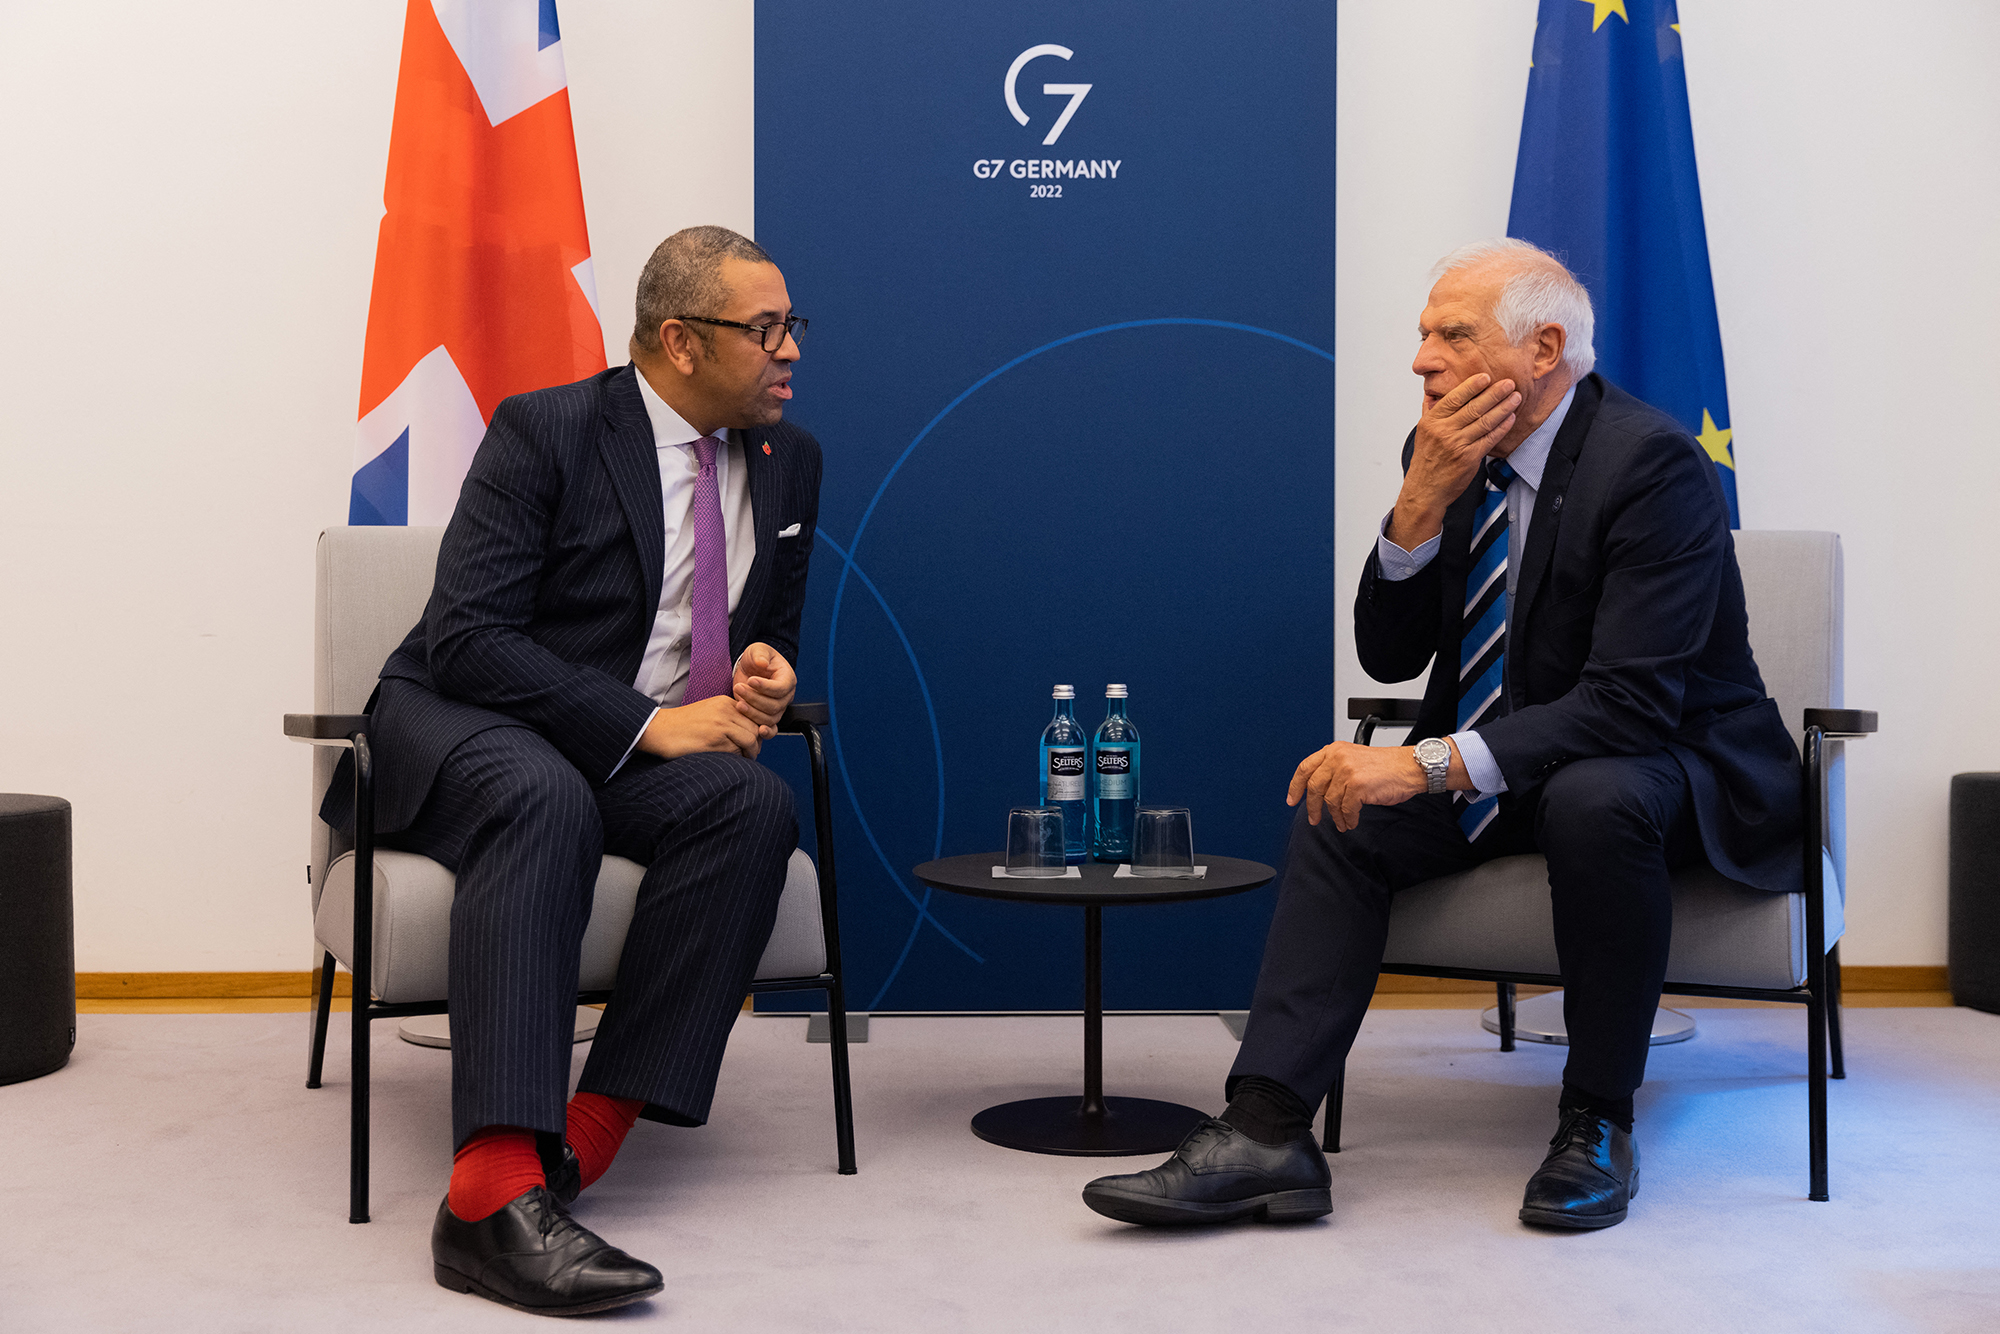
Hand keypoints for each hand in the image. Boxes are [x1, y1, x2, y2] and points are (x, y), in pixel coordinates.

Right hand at [640, 695, 765, 759]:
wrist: (660, 729)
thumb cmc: (684, 726)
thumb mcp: (711, 714)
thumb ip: (731, 720)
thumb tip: (756, 736)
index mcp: (725, 702)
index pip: (755, 716)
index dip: (757, 732)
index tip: (753, 742)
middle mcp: (726, 710)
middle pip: (755, 728)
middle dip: (756, 744)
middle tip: (751, 753)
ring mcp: (721, 723)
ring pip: (750, 739)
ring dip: (750, 752)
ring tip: (744, 758)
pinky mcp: (715, 739)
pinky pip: (737, 750)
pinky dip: (737, 757)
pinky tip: (730, 760)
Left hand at [731, 643, 795, 731]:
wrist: (750, 668)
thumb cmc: (757, 659)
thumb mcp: (758, 650)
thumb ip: (760, 654)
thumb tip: (762, 664)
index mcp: (787, 679)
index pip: (781, 688)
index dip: (765, 687)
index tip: (750, 680)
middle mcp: (785, 696)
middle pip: (775, 706)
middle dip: (755, 699)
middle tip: (739, 688)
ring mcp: (778, 708)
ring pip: (769, 718)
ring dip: (752, 712)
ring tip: (738, 701)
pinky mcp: (767, 716)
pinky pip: (771, 729)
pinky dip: (766, 732)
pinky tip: (757, 731)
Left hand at [1287, 742, 1426, 831]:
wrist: (1409, 767)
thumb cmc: (1386, 765)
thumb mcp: (1354, 758)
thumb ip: (1334, 768)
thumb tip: (1318, 790)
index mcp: (1334, 750)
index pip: (1305, 768)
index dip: (1295, 786)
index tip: (1292, 799)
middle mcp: (1338, 758)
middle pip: (1314, 787)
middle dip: (1312, 807)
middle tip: (1314, 818)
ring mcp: (1347, 771)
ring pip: (1330, 801)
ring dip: (1336, 816)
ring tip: (1342, 822)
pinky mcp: (1357, 786)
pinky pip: (1346, 809)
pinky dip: (1348, 819)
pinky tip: (1351, 821)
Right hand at [1386, 374, 1521, 549]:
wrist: (1425, 490)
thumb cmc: (1426, 460)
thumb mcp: (1423, 432)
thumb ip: (1431, 411)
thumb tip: (1433, 392)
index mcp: (1432, 421)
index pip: (1454, 398)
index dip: (1472, 386)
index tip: (1486, 377)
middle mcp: (1444, 431)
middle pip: (1473, 408)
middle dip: (1494, 393)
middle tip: (1509, 383)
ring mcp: (1457, 445)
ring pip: (1484, 422)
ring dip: (1503, 408)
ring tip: (1515, 398)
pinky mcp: (1469, 458)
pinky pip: (1489, 439)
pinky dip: (1502, 427)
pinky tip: (1510, 418)